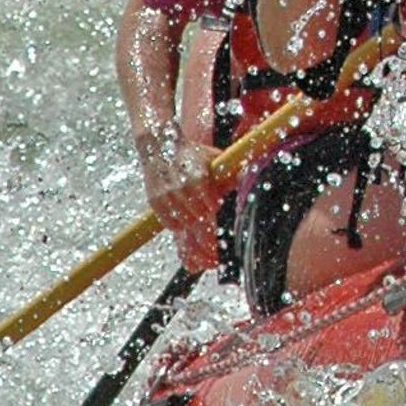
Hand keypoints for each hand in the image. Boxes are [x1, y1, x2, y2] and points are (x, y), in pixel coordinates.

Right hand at [138, 141, 221, 271]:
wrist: (161, 146)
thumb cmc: (195, 155)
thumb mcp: (216, 160)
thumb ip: (230, 176)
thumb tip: (249, 184)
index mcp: (198, 177)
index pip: (208, 208)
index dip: (213, 228)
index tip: (220, 243)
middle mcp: (180, 188)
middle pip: (194, 223)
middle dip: (205, 244)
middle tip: (214, 259)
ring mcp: (166, 196)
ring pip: (181, 227)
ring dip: (192, 243)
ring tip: (205, 256)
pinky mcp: (155, 203)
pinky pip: (169, 224)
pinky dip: (179, 234)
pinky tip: (189, 242)